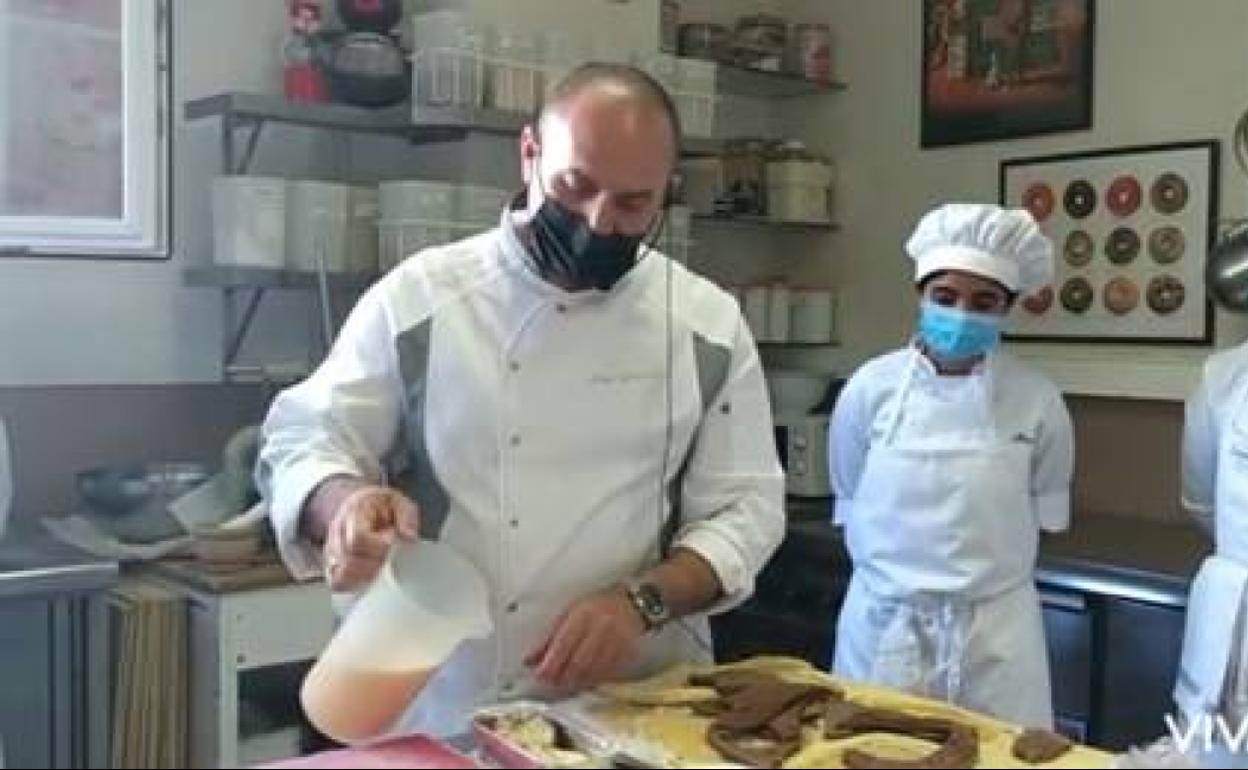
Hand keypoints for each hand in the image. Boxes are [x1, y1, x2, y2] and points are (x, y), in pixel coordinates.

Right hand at [322, 485, 418, 590]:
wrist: (362, 504)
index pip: (357, 538)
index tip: (391, 544)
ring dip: (363, 577)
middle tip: (388, 558)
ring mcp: (331, 548)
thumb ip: (406, 516)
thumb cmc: (381, 505)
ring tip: (380, 569)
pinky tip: (367, 581)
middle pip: (348, 558)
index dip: (376, 547)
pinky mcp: (331, 562)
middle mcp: (337, 531)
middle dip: (373, 564)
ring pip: (340, 573)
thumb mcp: (399, 502)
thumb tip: (409, 536)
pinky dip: (351, 585)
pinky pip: (335, 582)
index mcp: (354, 512)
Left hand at [524, 589, 646, 691]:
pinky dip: (592, 680)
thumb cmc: (596, 607)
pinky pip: (606, 673)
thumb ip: (550, 637)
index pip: (563, 644)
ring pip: (591, 670)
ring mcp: (615, 642)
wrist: (632, 604)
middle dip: (561, 675)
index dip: (550, 663)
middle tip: (550, 680)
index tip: (540, 673)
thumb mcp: (570, 613)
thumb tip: (530, 659)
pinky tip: (583, 680)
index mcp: (583, 615)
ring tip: (564, 682)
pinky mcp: (625, 653)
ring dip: (575, 680)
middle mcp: (600, 628)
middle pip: (578, 661)